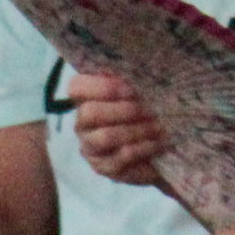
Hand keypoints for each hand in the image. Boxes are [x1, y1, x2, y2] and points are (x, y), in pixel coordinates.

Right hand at [66, 71, 165, 186]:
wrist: (158, 147)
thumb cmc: (146, 113)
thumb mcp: (140, 92)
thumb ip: (130, 79)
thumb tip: (134, 66)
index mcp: (86, 99)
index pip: (75, 87)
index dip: (102, 86)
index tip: (130, 89)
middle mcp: (82, 124)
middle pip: (89, 113)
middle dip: (122, 109)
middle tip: (148, 109)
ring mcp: (90, 147)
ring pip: (105, 137)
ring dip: (135, 130)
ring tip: (158, 126)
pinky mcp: (103, 168)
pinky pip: (120, 157)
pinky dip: (143, 147)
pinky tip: (157, 142)